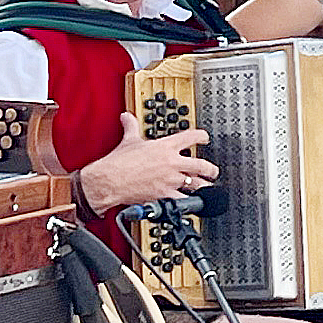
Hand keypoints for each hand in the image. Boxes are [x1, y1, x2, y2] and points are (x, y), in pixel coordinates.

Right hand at [80, 111, 220, 211]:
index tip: (206, 138)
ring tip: (208, 189)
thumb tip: (127, 116)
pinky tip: (194, 205)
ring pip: (197, 184)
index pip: (192, 137)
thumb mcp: (128, 140)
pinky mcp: (165, 194)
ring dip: (204, 187)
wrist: (108, 180)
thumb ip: (132, 127)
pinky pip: (183, 201)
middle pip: (202, 165)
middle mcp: (172, 163)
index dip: (203, 136)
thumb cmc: (118, 162)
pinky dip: (190, 204)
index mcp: (166, 146)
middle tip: (213, 171)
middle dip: (211, 169)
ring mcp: (171, 179)